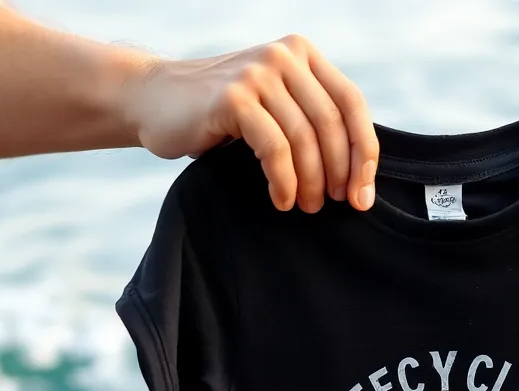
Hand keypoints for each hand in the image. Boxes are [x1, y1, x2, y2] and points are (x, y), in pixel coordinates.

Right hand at [123, 35, 377, 213]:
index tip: (363, 196)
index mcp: (303, 55)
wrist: (155, 101)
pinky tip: (281, 199)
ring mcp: (258, 73)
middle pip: (332, 125)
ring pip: (305, 139)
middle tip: (333, 205)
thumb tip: (358, 176)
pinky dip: (284, 181)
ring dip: (310, 182)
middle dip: (340, 174)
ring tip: (306, 207)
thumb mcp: (275, 108)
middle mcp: (284, 56)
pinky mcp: (233, 97)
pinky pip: (275, 149)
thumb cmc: (221, 117)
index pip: (352, 105)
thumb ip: (311, 121)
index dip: (364, 154)